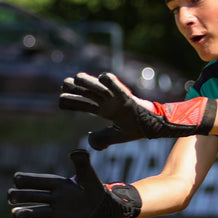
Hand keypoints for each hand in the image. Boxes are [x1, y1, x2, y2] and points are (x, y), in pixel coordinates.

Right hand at [8, 149, 140, 217]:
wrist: (99, 204)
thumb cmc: (91, 186)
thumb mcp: (88, 174)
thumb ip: (82, 163)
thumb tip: (77, 152)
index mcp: (56, 183)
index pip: (38, 180)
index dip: (27, 179)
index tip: (17, 179)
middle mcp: (51, 197)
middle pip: (30, 196)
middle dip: (19, 196)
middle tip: (11, 197)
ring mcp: (54, 211)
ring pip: (34, 212)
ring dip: (23, 214)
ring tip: (16, 215)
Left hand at [59, 72, 216, 149]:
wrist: (157, 127)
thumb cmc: (138, 127)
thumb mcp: (117, 136)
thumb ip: (103, 139)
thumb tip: (89, 141)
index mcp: (106, 110)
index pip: (85, 104)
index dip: (72, 102)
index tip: (60, 101)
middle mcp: (109, 102)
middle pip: (88, 93)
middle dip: (76, 89)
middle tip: (64, 84)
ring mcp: (118, 99)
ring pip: (100, 88)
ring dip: (88, 83)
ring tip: (76, 78)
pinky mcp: (129, 98)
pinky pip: (119, 88)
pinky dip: (111, 82)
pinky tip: (103, 77)